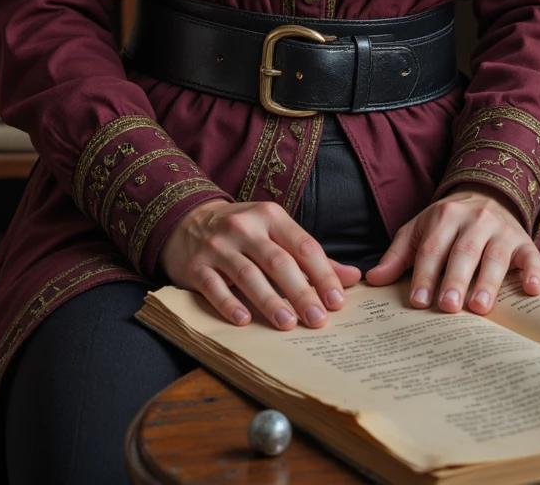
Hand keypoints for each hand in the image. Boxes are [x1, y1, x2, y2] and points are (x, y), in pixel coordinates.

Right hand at [159, 197, 362, 330]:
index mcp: (270, 216)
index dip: (322, 274)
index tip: (338, 301)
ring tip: (287, 323)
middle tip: (318, 320)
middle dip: (301, 292)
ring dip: (269, 300)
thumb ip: (311, 256)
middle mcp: (245, 227)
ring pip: (248, 274)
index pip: (303, 245)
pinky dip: (228, 304)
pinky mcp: (196, 265)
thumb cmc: (243, 233)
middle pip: (279, 262)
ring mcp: (218, 246)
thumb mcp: (276, 233)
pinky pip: (214, 286)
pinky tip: (243, 320)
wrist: (187, 220)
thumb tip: (353, 277)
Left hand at [364, 187, 539, 313]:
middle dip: (454, 280)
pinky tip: (532, 290)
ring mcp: (501, 230)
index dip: (424, 275)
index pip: (432, 249)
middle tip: (447, 307)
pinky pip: (531, 255)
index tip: (417, 301)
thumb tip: (373, 280)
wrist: (488, 194)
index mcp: (444, 217)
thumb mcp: (419, 229)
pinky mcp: (523, 241)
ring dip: (487, 282)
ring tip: (479, 307)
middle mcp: (474, 220)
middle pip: (463, 252)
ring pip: (495, 256)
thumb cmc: (448, 222)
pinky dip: (533, 272)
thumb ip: (398, 255)